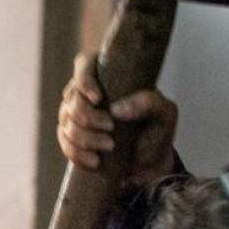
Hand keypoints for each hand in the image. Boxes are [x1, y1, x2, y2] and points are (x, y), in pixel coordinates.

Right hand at [57, 52, 177, 191]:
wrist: (148, 163)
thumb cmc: (156, 132)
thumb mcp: (164, 114)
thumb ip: (148, 103)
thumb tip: (116, 109)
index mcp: (109, 76)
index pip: (84, 65)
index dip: (84, 81)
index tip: (98, 99)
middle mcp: (87, 93)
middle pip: (72, 99)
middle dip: (88, 117)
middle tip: (111, 128)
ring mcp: (76, 115)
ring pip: (66, 122)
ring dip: (85, 138)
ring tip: (109, 146)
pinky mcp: (71, 137)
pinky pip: (63, 142)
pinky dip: (77, 153)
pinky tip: (95, 161)